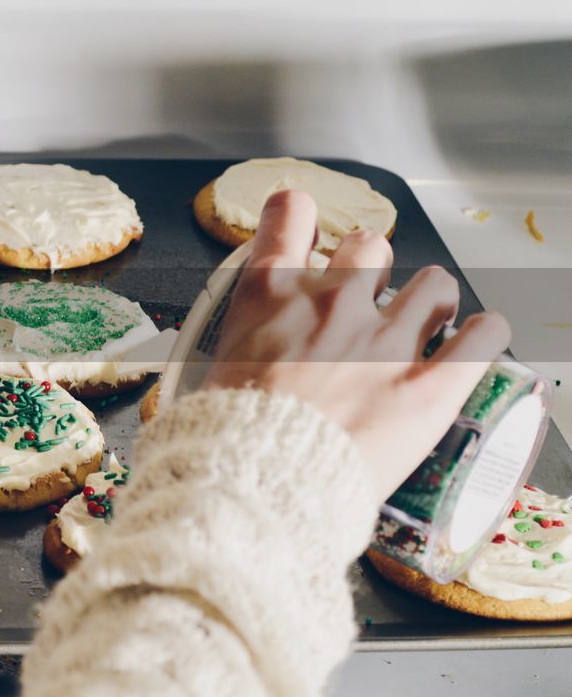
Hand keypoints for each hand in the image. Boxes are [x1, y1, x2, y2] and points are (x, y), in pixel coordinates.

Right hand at [205, 190, 511, 497]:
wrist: (255, 483)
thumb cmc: (226, 437)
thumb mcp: (211, 370)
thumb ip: (242, 343)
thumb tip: (247, 356)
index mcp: (270, 296)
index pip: (289, 214)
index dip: (300, 216)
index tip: (306, 228)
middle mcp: (330, 303)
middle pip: (368, 246)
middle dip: (370, 268)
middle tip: (366, 299)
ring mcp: (384, 341)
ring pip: (434, 284)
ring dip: (431, 299)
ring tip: (430, 321)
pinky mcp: (429, 386)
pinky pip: (481, 338)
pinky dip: (485, 334)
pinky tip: (479, 338)